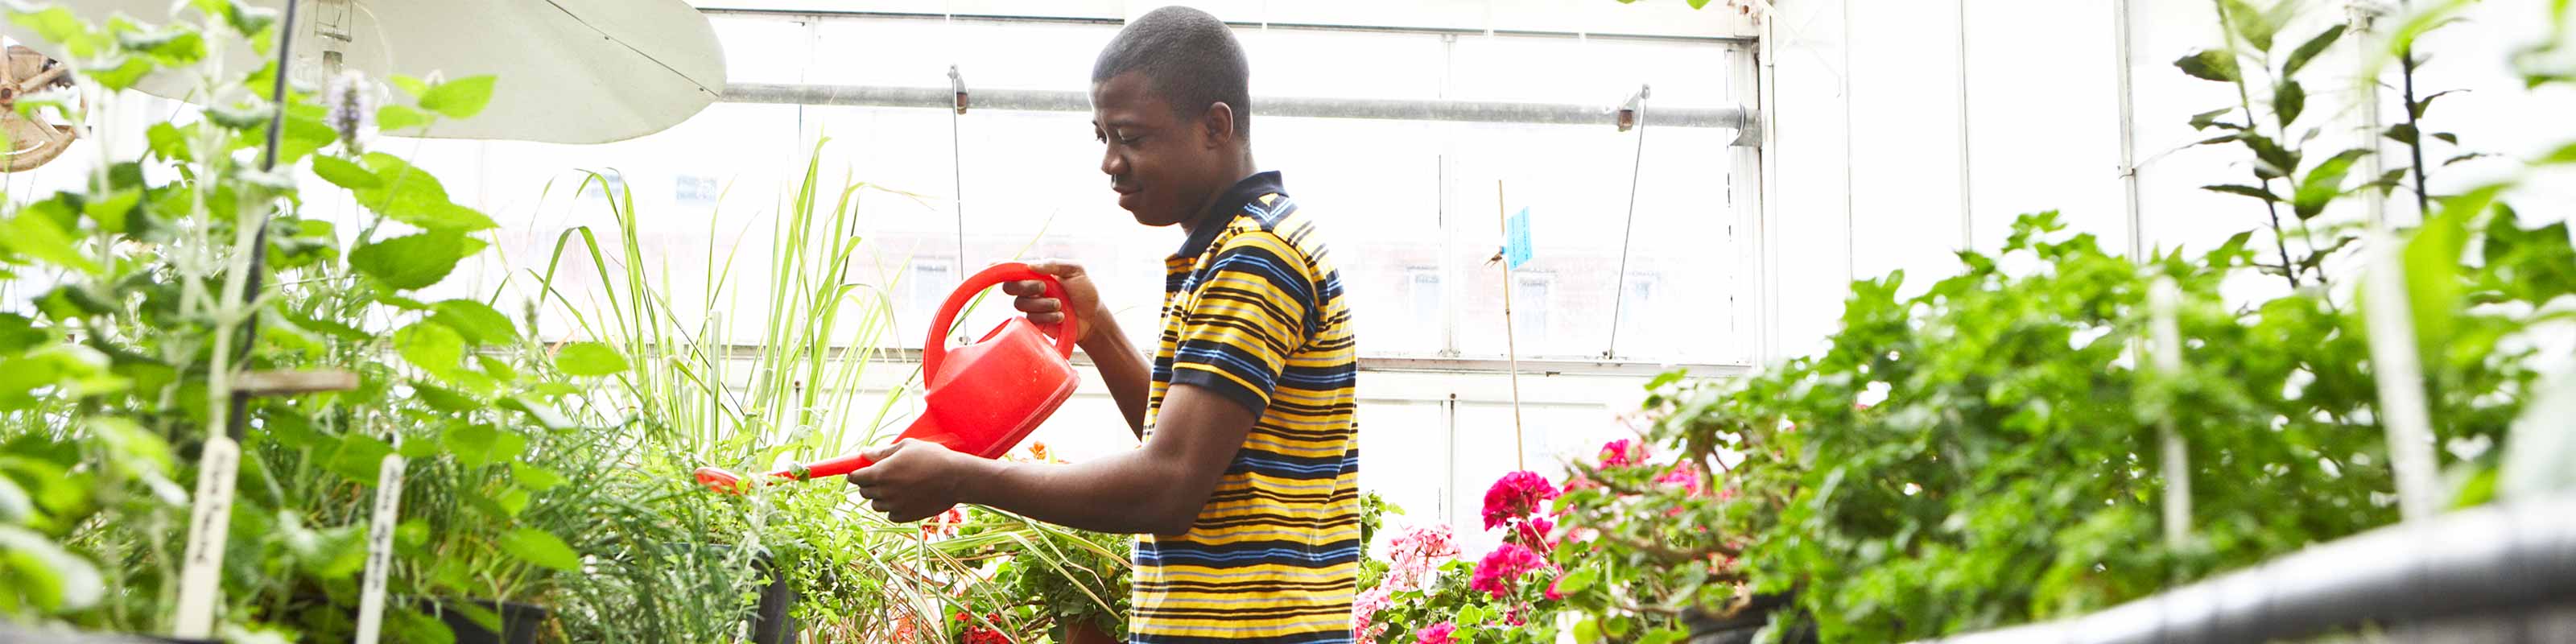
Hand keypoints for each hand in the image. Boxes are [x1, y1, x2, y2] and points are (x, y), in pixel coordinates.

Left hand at [845, 439, 981, 522]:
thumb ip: (882, 452)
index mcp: (880, 473)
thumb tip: (864, 453)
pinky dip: (894, 507)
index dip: (854, 474)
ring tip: (898, 486)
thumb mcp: (907, 447)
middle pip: (863, 492)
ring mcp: (894, 506)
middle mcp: (884, 492)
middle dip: (868, 484)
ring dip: (881, 496)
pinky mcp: (904, 517)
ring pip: (876, 504)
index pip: (855, 478)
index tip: (857, 472)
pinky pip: (890, 514)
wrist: (956, 478)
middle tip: (882, 476)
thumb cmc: (933, 457)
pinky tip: (907, 497)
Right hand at [1003, 259, 1107, 344]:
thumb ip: (1054, 264)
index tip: (990, 265)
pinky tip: (1061, 317)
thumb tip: (1031, 265)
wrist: (1093, 318)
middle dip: (1025, 286)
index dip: (998, 267)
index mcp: (1037, 274)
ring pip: (1021, 304)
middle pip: (1009, 287)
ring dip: (1042, 304)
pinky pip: (1031, 319)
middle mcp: (1030, 289)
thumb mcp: (1076, 271)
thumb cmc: (1085, 291)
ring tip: (1060, 305)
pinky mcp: (1035, 323)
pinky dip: (1047, 317)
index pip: (1013, 269)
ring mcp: (1032, 307)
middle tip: (1044, 287)